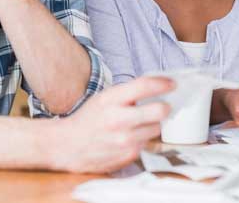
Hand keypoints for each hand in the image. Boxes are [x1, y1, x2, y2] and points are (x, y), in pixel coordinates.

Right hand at [49, 77, 173, 172]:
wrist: (66, 146)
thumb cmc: (87, 120)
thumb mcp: (103, 99)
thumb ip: (126, 94)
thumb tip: (156, 87)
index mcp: (110, 100)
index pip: (144, 86)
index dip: (163, 83)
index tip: (172, 83)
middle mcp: (119, 120)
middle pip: (160, 110)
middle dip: (165, 107)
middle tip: (163, 106)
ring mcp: (125, 140)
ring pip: (156, 128)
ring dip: (152, 124)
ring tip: (138, 124)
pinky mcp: (128, 155)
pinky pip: (146, 143)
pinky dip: (142, 139)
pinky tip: (128, 137)